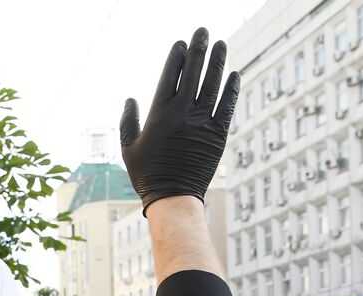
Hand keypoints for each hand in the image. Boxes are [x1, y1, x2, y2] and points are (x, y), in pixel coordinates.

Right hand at [120, 28, 238, 209]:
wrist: (173, 197)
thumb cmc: (147, 174)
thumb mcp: (129, 148)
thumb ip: (128, 122)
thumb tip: (131, 98)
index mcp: (159, 113)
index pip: (169, 75)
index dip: (177, 56)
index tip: (181, 43)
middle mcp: (181, 113)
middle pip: (192, 72)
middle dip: (198, 49)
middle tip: (203, 31)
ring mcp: (202, 122)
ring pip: (212, 83)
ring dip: (217, 61)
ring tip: (221, 43)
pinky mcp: (218, 134)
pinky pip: (227, 105)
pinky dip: (231, 88)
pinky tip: (234, 73)